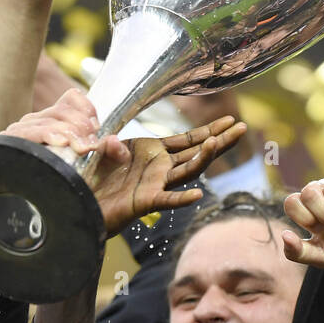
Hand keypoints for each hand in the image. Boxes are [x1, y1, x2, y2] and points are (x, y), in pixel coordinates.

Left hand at [4, 90, 246, 234]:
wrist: (81, 202)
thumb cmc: (91, 174)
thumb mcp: (100, 148)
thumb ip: (110, 144)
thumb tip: (116, 144)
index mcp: (153, 152)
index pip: (187, 140)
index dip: (209, 130)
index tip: (231, 120)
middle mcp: (159, 167)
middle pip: (195, 153)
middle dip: (219, 140)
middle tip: (242, 129)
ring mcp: (155, 184)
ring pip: (186, 171)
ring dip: (202, 158)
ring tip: (217, 143)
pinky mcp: (145, 201)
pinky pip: (166, 200)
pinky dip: (181, 199)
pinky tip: (197, 195)